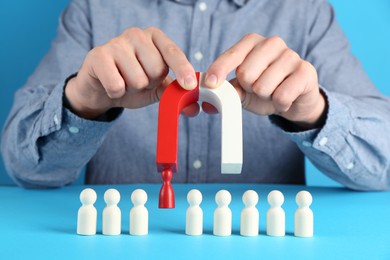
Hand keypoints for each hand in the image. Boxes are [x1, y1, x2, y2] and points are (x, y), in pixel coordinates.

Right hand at [65, 27, 196, 118]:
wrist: (101, 89)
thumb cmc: (132, 83)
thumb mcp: (157, 88)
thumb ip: (175, 94)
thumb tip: (194, 109)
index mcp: (155, 38)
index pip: (173, 53)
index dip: (183, 69)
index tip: (190, 85)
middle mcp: (137, 34)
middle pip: (156, 70)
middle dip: (149, 84)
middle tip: (137, 80)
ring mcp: (116, 42)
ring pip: (138, 80)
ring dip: (132, 89)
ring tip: (123, 81)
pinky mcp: (98, 55)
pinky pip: (117, 85)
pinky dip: (116, 93)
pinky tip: (110, 84)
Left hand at [204, 34, 325, 128]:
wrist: (294, 100)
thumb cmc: (265, 91)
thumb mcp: (243, 91)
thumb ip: (229, 90)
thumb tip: (214, 96)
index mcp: (253, 42)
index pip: (232, 55)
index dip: (219, 70)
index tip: (210, 83)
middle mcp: (272, 43)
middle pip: (246, 74)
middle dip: (249, 88)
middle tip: (259, 89)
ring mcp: (291, 55)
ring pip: (263, 87)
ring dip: (266, 97)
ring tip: (274, 92)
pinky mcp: (306, 71)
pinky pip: (282, 96)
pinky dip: (280, 104)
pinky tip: (286, 98)